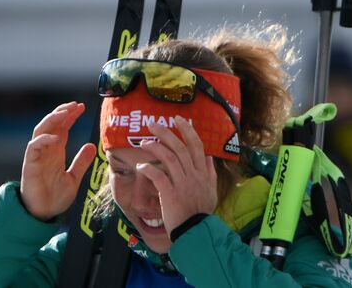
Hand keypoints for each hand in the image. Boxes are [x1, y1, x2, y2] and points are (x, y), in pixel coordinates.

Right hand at [20, 102, 95, 220]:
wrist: (43, 214)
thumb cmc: (55, 197)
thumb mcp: (74, 178)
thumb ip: (81, 162)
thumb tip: (92, 146)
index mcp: (56, 151)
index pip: (62, 127)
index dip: (70, 116)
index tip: (82, 107)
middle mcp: (46, 150)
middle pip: (51, 124)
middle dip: (62, 112)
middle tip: (75, 105)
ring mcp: (37, 156)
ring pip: (40, 130)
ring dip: (52, 120)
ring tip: (64, 113)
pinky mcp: (30, 165)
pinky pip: (33, 147)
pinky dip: (43, 140)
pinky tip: (55, 137)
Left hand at [136, 116, 216, 234]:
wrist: (196, 232)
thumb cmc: (201, 212)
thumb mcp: (211, 191)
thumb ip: (210, 173)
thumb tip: (208, 157)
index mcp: (202, 173)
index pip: (196, 145)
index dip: (187, 130)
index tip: (178, 119)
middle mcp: (193, 175)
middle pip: (180, 148)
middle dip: (166, 133)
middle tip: (153, 124)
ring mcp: (182, 184)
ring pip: (169, 158)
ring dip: (155, 148)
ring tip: (144, 143)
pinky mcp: (170, 194)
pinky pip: (158, 177)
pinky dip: (148, 169)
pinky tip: (141, 167)